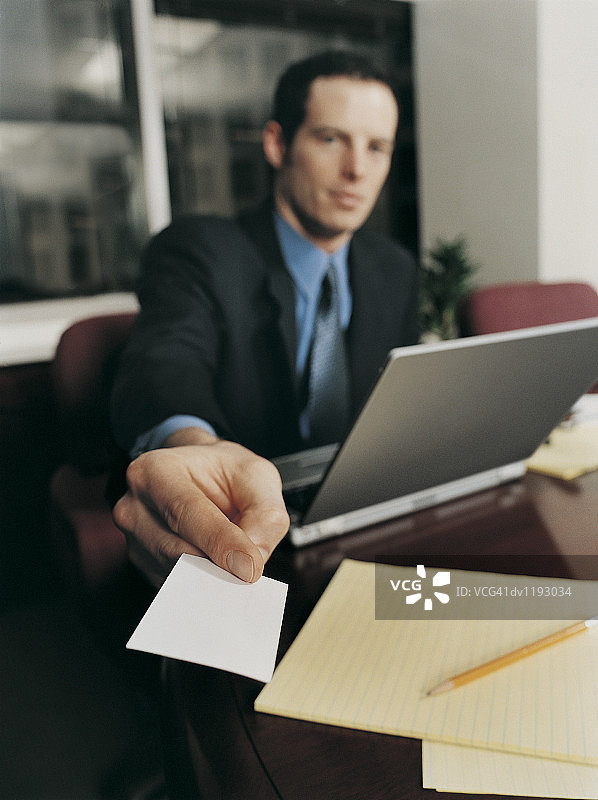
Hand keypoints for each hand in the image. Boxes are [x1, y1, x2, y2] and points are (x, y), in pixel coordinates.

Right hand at [112, 428, 289, 586]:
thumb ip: (264, 515)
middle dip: (218, 566)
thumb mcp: (258, 476)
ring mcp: (135, 539)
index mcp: (156, 470)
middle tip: (250, 574)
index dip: (220, 542)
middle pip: (176, 551)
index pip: (187, 512)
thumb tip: (252, 562)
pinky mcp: (143, 564)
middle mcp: (136, 506)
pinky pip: (175, 585)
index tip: (248, 568)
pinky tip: (219, 569)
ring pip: (176, 573)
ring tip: (236, 564)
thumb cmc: (225, 471)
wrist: (202, 475)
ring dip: (212, 577)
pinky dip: (202, 585)